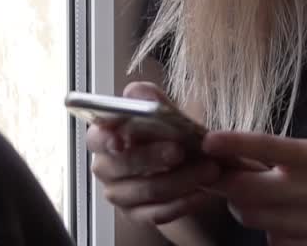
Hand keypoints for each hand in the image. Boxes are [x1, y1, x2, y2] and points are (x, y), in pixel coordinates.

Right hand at [86, 82, 222, 225]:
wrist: (183, 164)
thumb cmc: (164, 133)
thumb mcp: (160, 112)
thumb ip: (149, 99)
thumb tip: (138, 92)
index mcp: (103, 137)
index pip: (97, 137)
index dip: (107, 139)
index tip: (121, 141)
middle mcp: (105, 167)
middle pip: (123, 165)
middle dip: (154, 157)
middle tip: (182, 150)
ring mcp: (119, 194)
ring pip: (147, 190)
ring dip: (181, 180)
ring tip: (209, 169)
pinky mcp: (137, 215)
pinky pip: (159, 213)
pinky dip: (184, 202)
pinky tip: (204, 192)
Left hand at [202, 131, 306, 244]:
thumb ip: (306, 153)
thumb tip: (273, 158)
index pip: (259, 147)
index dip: (228, 144)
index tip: (207, 140)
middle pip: (242, 191)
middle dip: (225, 181)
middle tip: (220, 172)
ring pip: (252, 218)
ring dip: (245, 205)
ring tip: (257, 194)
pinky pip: (275, 240)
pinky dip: (271, 230)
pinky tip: (285, 220)